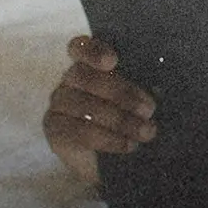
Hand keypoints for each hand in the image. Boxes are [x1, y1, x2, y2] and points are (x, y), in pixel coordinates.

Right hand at [42, 35, 157, 184]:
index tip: (113, 62)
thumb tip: (154, 92)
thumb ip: (139, 88)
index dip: (93, 51)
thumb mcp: (136, 99)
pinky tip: (127, 145)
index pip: (80, 47)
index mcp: (89, 63)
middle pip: (86, 77)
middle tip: (149, 109)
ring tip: (145, 132)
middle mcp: (70, 79)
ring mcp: (59, 103)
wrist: (110, 159)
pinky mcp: (54, 128)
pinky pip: (79, 131)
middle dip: (122, 93)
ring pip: (85, 106)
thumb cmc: (129, 118)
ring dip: (120, 120)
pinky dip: (108, 139)